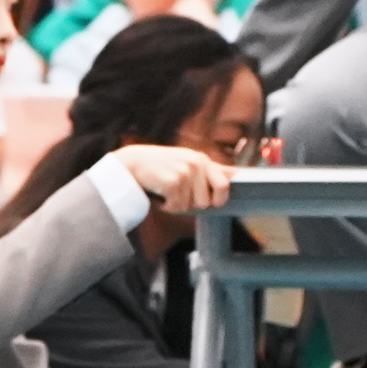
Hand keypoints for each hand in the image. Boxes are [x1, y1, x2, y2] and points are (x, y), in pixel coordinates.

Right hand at [115, 142, 232, 214]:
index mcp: (202, 160)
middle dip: (192, 204)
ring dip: (176, 205)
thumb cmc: (161, 166)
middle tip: (179, 193)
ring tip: (166, 190)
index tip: (209, 202)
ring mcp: (185, 172)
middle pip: (207, 202)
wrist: (131, 164)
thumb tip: (235, 173)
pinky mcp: (173, 182)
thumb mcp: (188, 162)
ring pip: (190, 207)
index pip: (224, 186)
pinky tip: (159, 193)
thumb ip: (212, 169)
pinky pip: (176, 207)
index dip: (218, 199)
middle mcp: (196, 164)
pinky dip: (166, 206)